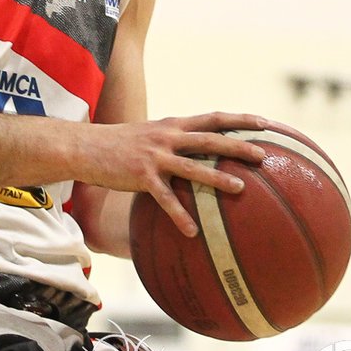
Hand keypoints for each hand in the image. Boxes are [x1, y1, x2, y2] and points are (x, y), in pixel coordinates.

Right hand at [83, 112, 269, 236]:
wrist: (85, 147)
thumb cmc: (120, 144)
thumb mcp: (151, 133)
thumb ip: (175, 139)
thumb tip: (200, 151)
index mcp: (173, 125)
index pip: (213, 118)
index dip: (240, 119)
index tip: (265, 123)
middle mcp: (167, 137)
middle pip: (209, 139)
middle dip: (238, 146)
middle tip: (262, 155)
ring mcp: (155, 156)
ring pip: (192, 166)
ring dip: (217, 178)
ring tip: (240, 189)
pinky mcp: (141, 176)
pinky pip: (164, 198)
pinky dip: (179, 215)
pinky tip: (192, 232)